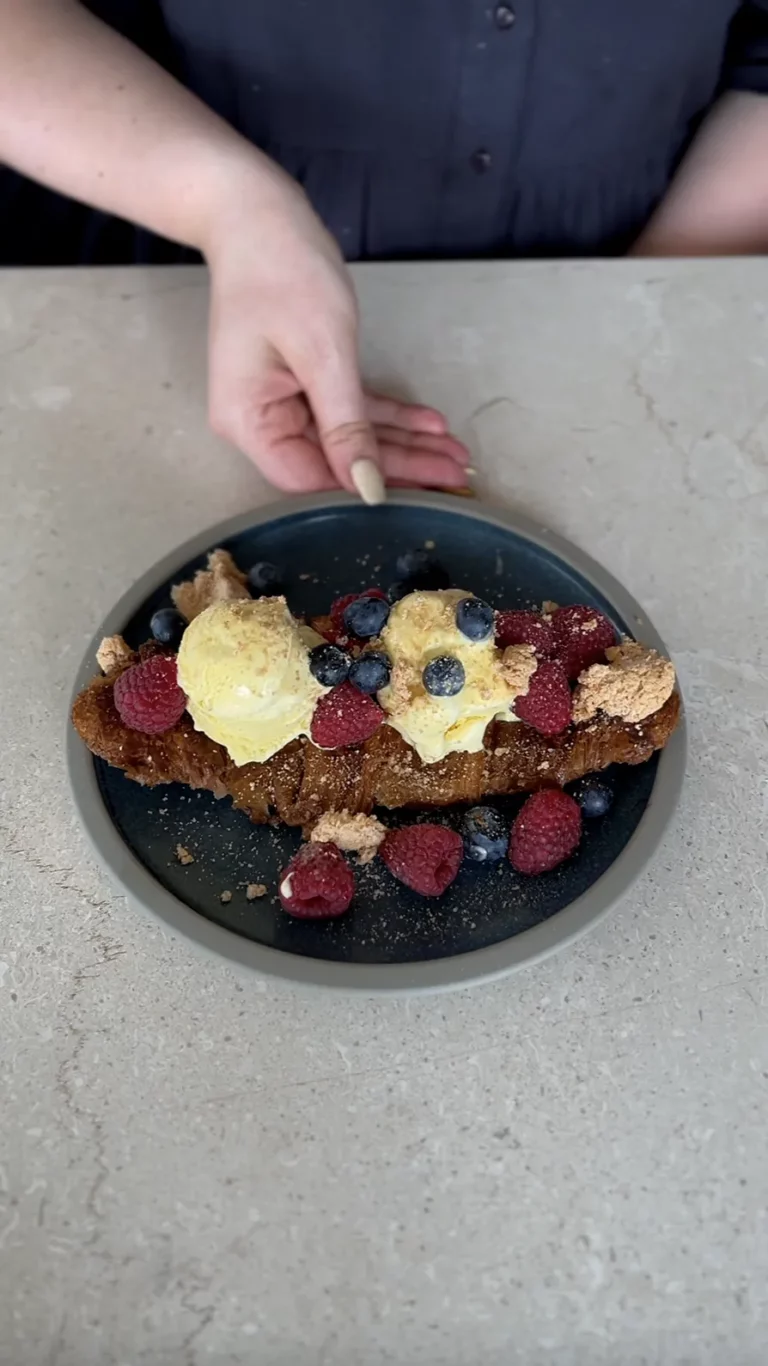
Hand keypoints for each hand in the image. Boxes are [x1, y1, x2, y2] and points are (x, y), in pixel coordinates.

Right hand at [204, 171, 469, 496]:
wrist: (257, 214)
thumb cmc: (282, 273)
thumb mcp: (323, 353)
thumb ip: (346, 426)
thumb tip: (367, 488)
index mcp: (249, 422)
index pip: (308, 479)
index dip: (360, 490)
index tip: (416, 498)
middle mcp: (261, 421)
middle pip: (334, 462)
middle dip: (398, 468)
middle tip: (456, 476)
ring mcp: (283, 402)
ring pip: (350, 437)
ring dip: (403, 444)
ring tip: (455, 455)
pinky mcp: (303, 382)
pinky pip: (350, 408)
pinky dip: (388, 414)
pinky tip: (430, 422)